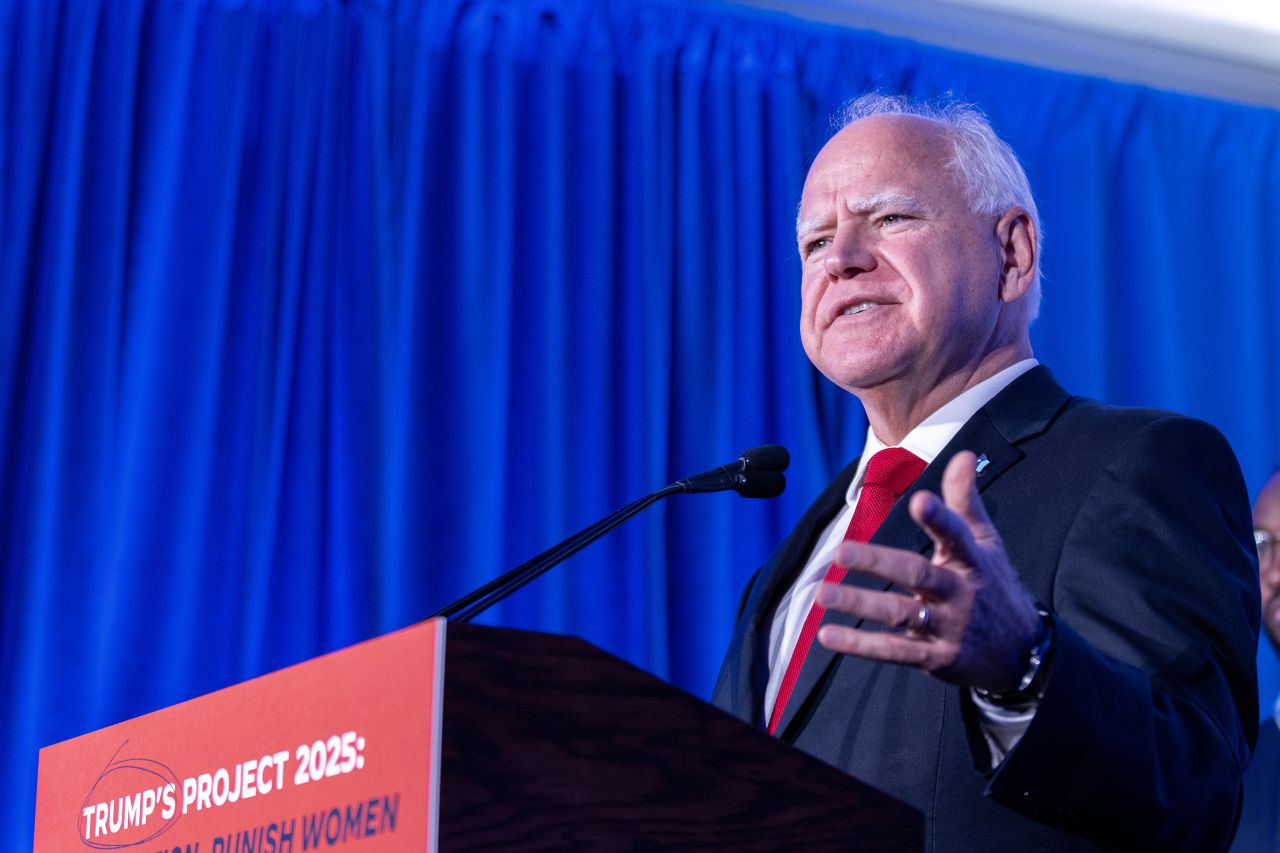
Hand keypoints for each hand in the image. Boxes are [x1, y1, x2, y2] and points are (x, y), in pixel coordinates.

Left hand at [815, 450, 1041, 691]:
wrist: (1021, 653)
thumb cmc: (992, 585)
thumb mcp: (986, 542)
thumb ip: (965, 500)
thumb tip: (963, 454)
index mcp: (972, 561)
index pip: (957, 535)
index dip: (940, 518)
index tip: (920, 500)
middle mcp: (959, 593)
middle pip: (917, 575)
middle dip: (878, 564)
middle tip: (840, 552)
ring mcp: (947, 628)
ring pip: (899, 614)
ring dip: (859, 605)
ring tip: (822, 594)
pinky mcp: (935, 658)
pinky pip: (894, 651)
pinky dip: (860, 644)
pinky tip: (827, 635)